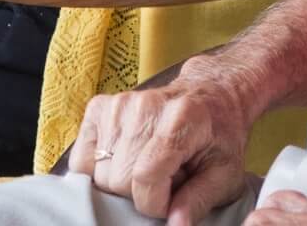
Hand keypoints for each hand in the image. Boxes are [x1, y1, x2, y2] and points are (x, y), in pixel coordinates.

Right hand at [68, 65, 254, 224]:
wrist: (210, 93)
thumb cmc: (218, 135)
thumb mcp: (225, 173)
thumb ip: (199, 201)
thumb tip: (175, 225)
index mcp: (182, 118)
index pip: (146, 178)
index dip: (156, 204)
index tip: (172, 199)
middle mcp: (146, 105)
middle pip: (119, 178)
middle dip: (140, 193)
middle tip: (166, 179)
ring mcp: (120, 103)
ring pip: (100, 172)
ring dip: (122, 181)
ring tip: (149, 166)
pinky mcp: (101, 106)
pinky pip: (81, 158)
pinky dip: (98, 169)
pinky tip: (124, 160)